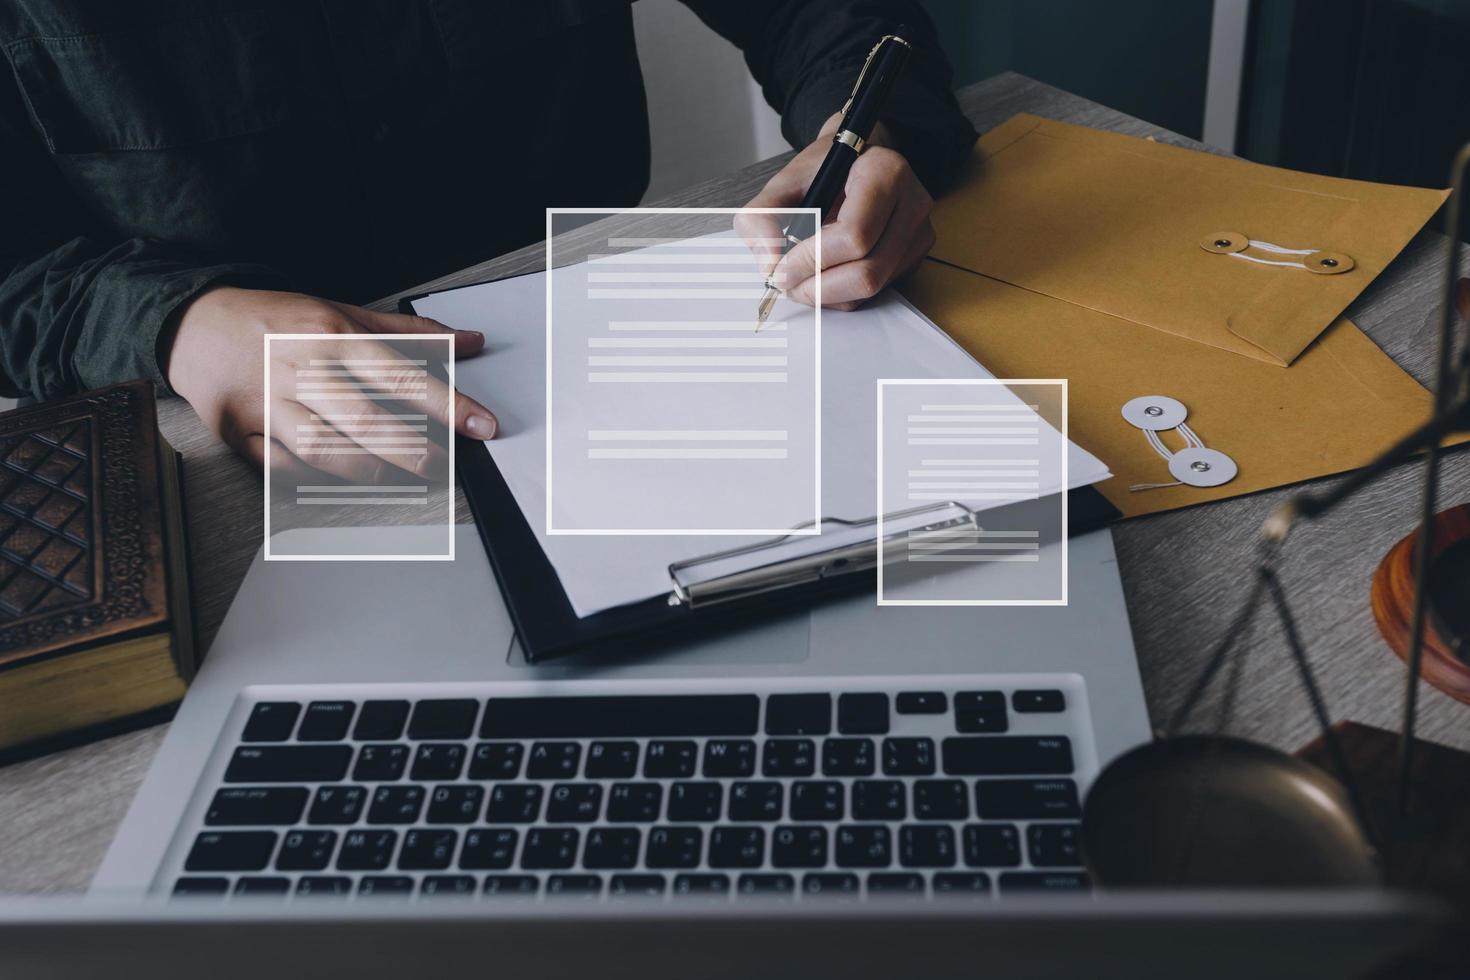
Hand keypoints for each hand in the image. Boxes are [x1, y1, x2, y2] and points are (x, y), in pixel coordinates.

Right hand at [165, 287, 496, 481]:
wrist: (191, 322)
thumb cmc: (275, 319)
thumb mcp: (342, 311)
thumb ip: (409, 333)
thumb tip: (471, 342)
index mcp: (330, 333)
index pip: (402, 373)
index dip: (449, 404)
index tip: (482, 426)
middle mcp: (299, 368)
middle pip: (364, 418)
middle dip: (413, 449)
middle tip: (445, 465)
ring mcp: (264, 403)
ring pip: (322, 448)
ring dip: (369, 470)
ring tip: (402, 478)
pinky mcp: (237, 432)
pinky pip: (280, 467)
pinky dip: (314, 479)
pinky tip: (344, 481)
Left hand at [736, 112, 934, 310]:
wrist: (856, 162)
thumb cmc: (824, 169)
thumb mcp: (784, 181)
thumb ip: (761, 216)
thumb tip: (769, 263)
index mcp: (884, 173)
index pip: (854, 235)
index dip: (812, 259)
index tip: (780, 267)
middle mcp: (911, 205)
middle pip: (867, 272)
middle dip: (817, 288)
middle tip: (785, 282)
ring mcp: (917, 234)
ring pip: (871, 288)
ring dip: (826, 295)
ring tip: (798, 278)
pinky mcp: (913, 258)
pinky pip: (875, 292)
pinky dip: (841, 294)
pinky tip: (822, 275)